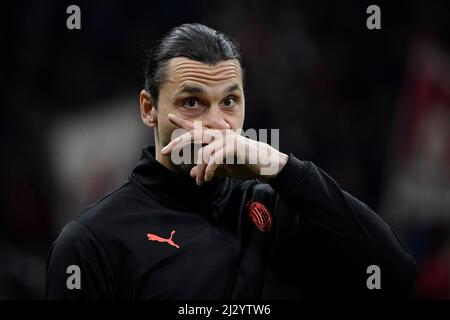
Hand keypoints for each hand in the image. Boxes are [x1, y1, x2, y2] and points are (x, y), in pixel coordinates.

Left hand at [160, 113, 287, 185]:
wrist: (266, 165)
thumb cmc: (245, 164)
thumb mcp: (223, 168)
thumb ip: (208, 168)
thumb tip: (191, 174)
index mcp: (217, 137)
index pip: (196, 128)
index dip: (182, 122)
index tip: (169, 116)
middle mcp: (220, 134)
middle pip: (193, 135)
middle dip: (177, 143)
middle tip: (163, 151)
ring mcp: (227, 138)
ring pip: (203, 154)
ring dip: (199, 171)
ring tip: (200, 182)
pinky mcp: (233, 146)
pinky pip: (213, 159)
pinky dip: (208, 170)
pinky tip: (207, 178)